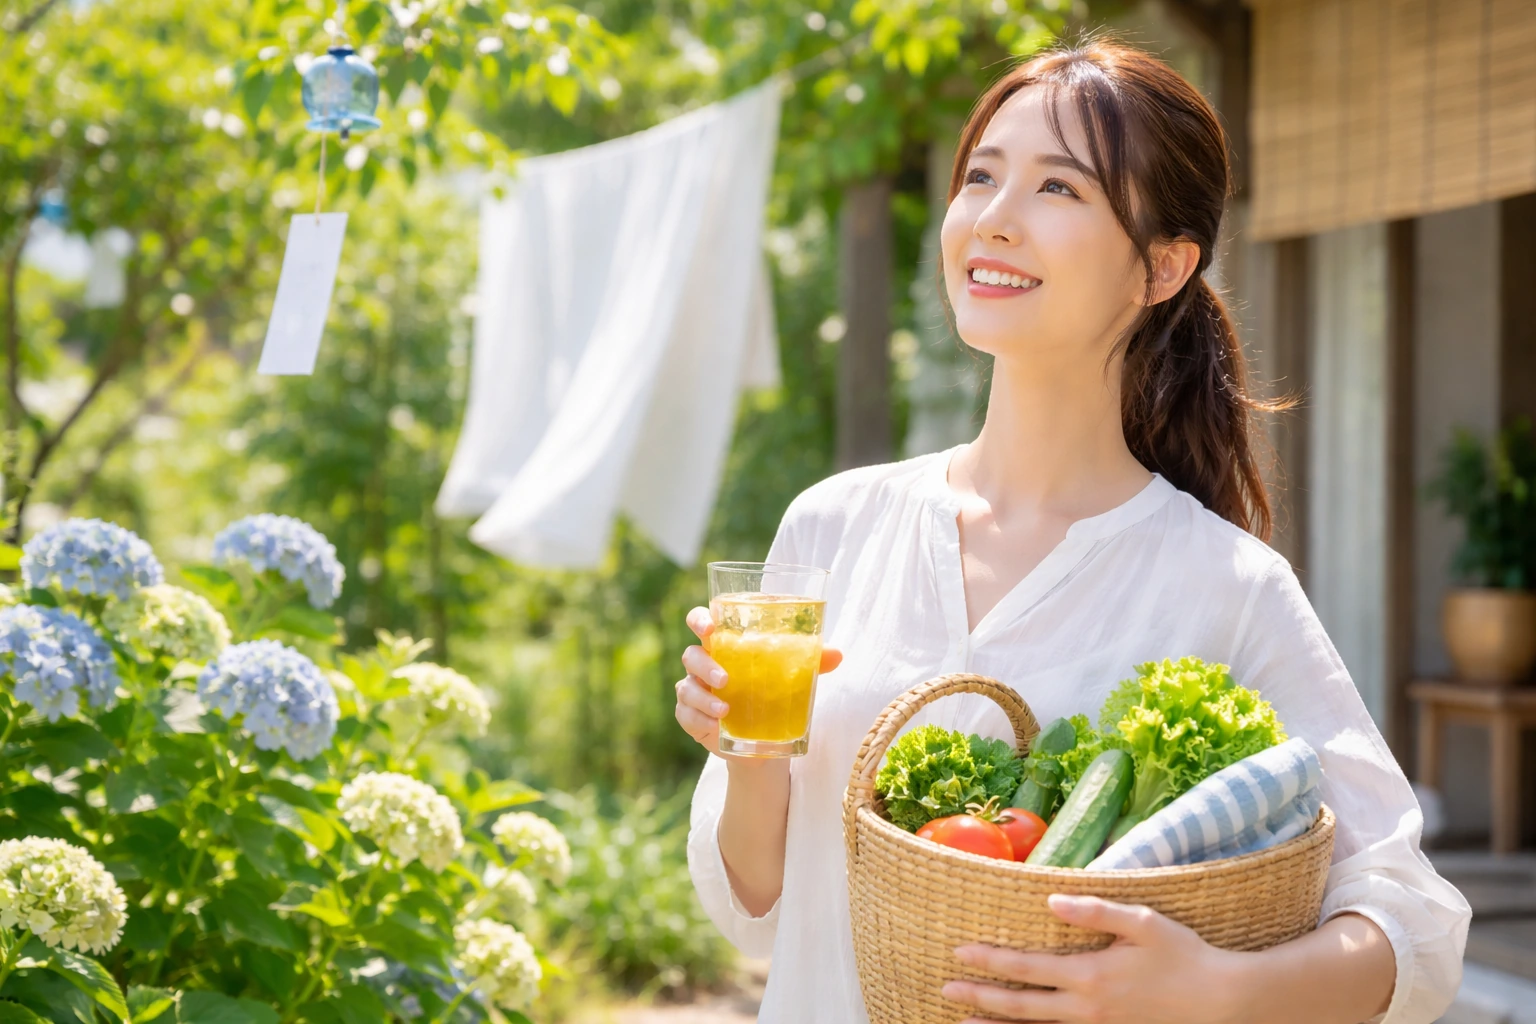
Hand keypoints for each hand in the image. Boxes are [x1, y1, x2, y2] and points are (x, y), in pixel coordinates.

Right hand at [673, 605, 842, 754]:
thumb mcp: (792, 678)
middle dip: (704, 663)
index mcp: (724, 646)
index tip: (710, 626)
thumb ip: (811, 662)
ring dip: (704, 697)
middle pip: (691, 654)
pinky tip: (717, 724)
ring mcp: (694, 691)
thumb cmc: (773, 697)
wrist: (763, 744)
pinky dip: (700, 719)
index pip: (702, 622)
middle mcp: (704, 665)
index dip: (700, 619)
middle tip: (725, 679)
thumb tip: (838, 654)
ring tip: (725, 710)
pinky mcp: (690, 717)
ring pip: (686, 686)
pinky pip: (686, 714)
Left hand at [941, 895, 1241, 1023]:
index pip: (1027, 967)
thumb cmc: (1185, 958)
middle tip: (945, 991)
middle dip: (980, 998)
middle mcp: (1087, 1010)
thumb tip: (1051, 901)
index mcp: (1091, 976)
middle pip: (1021, 1006)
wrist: (1224, 1006)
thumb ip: (1096, 911)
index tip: (959, 953)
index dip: (990, 961)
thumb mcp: (1143, 922)